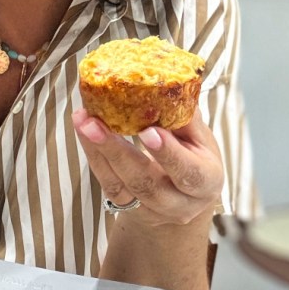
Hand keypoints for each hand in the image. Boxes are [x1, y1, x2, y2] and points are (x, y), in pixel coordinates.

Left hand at [72, 107, 223, 225]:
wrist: (183, 201)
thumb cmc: (195, 160)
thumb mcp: (201, 140)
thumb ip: (186, 117)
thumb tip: (168, 81)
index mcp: (205, 183)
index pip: (188, 173)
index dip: (168, 154)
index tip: (147, 131)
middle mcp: (178, 203)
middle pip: (145, 183)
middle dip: (117, 152)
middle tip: (94, 123)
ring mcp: (149, 208)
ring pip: (118, 185)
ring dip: (97, 150)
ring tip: (83, 120)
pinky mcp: (124, 206)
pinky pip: (106, 183)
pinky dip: (92, 155)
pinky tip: (83, 130)